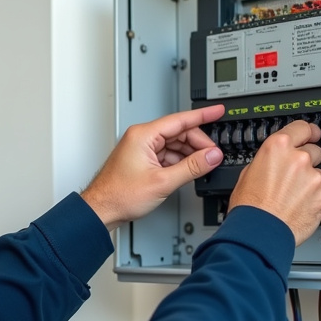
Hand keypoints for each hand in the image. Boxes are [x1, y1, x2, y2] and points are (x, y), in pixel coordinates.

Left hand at [81, 104, 225, 231]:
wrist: (102, 209)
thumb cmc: (119, 195)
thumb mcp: (163, 181)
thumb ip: (192, 167)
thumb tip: (212, 156)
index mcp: (143, 135)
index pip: (180, 119)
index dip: (203, 115)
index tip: (218, 111)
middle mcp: (141, 137)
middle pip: (179, 132)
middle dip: (198, 144)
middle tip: (213, 156)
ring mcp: (141, 148)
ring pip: (174, 144)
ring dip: (189, 154)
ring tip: (202, 166)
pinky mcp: (142, 159)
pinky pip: (167, 154)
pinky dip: (179, 161)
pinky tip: (187, 171)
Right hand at [228, 120, 320, 245]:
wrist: (259, 232)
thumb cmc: (249, 206)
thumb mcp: (248, 172)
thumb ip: (268, 160)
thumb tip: (275, 160)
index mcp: (278, 147)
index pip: (302, 127)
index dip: (307, 132)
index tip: (311, 134)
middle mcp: (299, 158)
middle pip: (314, 151)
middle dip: (306, 161)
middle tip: (293, 177)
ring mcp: (313, 177)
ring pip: (318, 174)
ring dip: (309, 183)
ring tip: (292, 197)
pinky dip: (314, 200)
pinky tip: (298, 207)